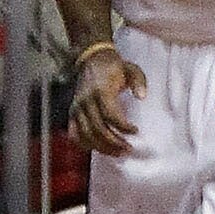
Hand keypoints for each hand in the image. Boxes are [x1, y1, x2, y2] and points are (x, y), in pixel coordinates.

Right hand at [72, 43, 146, 158]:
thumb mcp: (132, 69)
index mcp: (100, 90)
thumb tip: (142, 96)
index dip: (123, 126)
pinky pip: (75, 134)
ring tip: (118, 152)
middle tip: (128, 149)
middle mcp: (85, 101)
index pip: (110, 114)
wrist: (92, 60)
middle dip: (113, 142)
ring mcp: (76, 108)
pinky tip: (99, 149)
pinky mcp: (72, 113)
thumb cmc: (116, 67)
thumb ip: (139, 81)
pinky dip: (85, 144)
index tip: (136, 131)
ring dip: (101, 147)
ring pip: (85, 135)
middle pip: (97, 128)